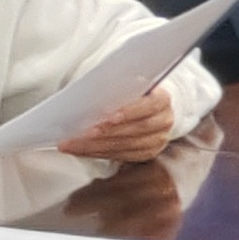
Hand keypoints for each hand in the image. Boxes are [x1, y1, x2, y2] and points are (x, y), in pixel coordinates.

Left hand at [64, 90, 179, 163]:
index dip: (129, 112)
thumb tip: (96, 94)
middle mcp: (164, 122)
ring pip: (126, 146)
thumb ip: (119, 86)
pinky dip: (98, 153)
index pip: (149, 106)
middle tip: (84, 132)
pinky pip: (120, 156)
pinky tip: (81, 149)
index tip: (108, 116)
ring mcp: (157, 141)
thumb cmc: (133, 92)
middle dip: (107, 132)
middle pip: (136, 130)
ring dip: (97, 146)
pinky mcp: (146, 154)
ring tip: (74, 143)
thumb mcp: (129, 83)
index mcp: (162, 100)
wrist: (148, 106)